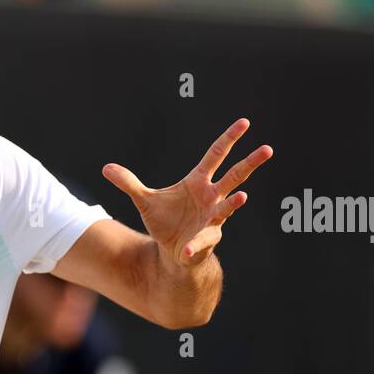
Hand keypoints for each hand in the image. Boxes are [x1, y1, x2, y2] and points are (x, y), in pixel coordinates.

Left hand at [102, 118, 271, 268]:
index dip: (229, 139)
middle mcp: (211, 197)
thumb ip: (129, 184)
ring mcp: (212, 218)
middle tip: (268, 149)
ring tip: (242, 197)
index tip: (244, 122)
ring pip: (228, 207)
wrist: (171, 250)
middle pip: (235, 175)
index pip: (216, 155)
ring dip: (234, 203)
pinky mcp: (206, 240)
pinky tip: (188, 250)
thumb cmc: (165, 220)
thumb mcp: (144, 200)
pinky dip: (195, 246)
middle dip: (250, 163)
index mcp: (198, 181)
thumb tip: (106, 168)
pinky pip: (202, 242)